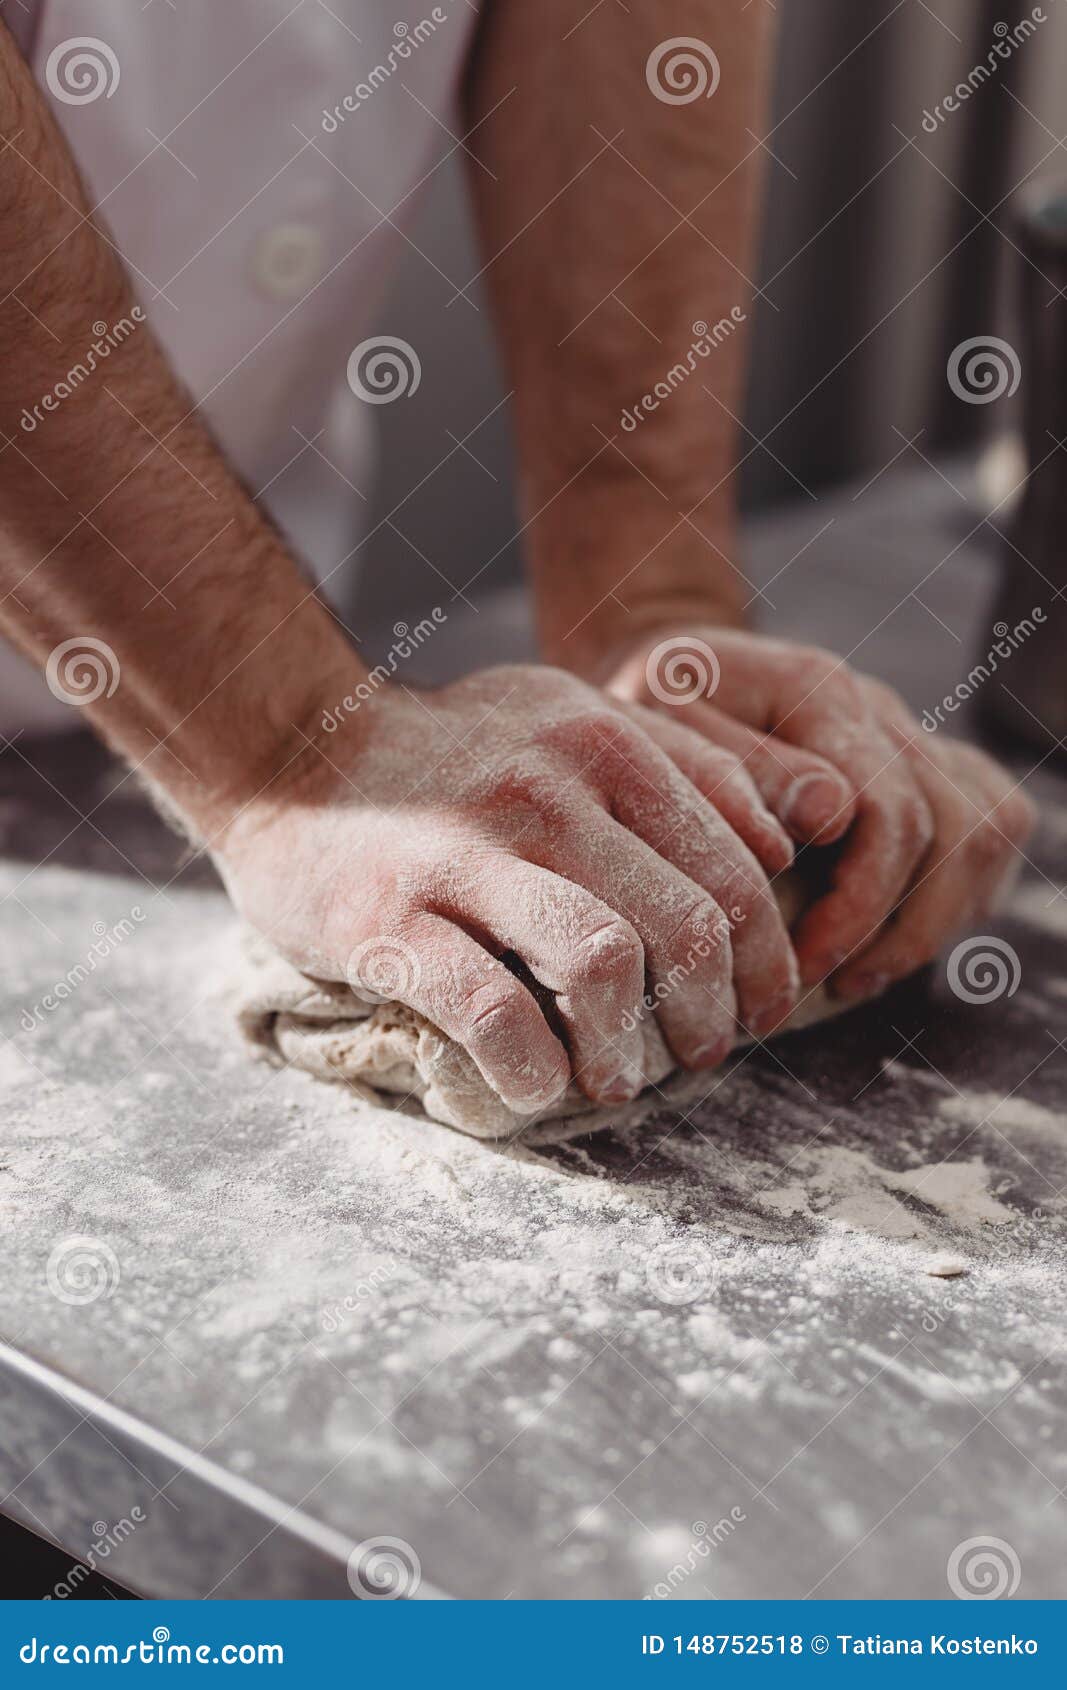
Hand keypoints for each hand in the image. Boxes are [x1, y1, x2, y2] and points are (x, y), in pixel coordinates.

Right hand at [215, 665, 800, 1114]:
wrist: (291, 746)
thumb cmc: (448, 754)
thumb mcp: (571, 719)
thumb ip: (681, 762)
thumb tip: (791, 842)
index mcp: (604, 743)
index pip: (733, 868)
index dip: (765, 957)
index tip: (756, 1005)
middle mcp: (546, 788)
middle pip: (686, 927)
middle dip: (713, 1015)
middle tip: (701, 1054)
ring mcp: (464, 851)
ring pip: (604, 966)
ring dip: (628, 1048)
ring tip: (617, 1077)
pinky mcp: (389, 917)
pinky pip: (493, 1012)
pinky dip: (531, 1068)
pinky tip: (534, 1085)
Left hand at [599, 625, 1035, 992]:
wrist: (659, 681)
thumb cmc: (645, 714)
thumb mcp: (658, 728)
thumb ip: (739, 769)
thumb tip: (830, 817)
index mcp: (816, 691)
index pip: (889, 809)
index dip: (859, 903)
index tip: (801, 961)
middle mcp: (876, 708)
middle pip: (952, 828)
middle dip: (893, 925)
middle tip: (821, 980)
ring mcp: (905, 732)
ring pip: (985, 829)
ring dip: (933, 917)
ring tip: (859, 973)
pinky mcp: (917, 760)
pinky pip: (991, 820)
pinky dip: (960, 887)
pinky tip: (894, 935)